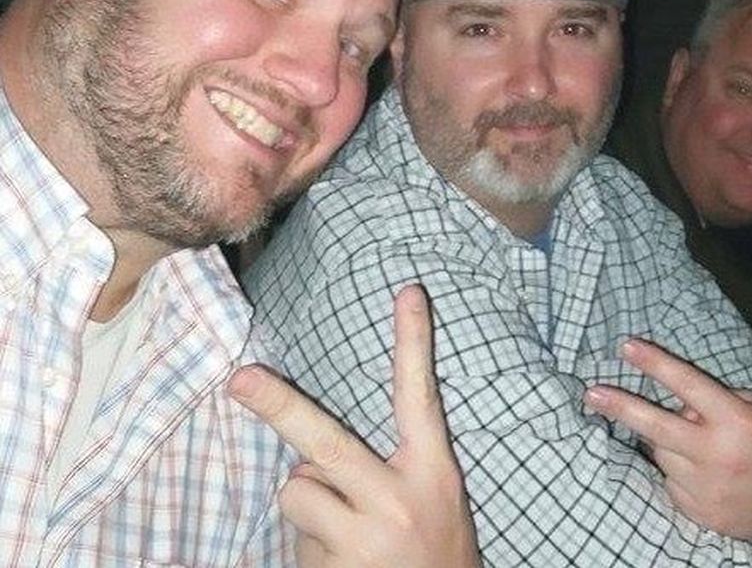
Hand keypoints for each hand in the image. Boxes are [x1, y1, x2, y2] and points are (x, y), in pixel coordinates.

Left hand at [229, 286, 478, 567]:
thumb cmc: (433, 552)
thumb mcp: (431, 501)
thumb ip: (382, 472)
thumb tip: (304, 466)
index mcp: (433, 472)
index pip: (421, 398)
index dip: (415, 343)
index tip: (410, 290)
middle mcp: (401, 499)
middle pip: (326, 443)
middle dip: (278, 406)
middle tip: (239, 380)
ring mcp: (367, 538)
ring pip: (298, 493)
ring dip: (308, 509)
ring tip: (346, 536)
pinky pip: (295, 540)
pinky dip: (310, 549)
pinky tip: (344, 564)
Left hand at [584, 338, 751, 539]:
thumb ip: (713, 402)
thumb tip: (675, 404)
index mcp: (736, 420)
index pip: (687, 384)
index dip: (654, 364)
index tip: (626, 346)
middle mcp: (718, 455)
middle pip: (656, 427)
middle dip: (621, 407)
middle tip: (592, 393)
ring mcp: (708, 489)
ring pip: (662, 456)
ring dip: (667, 444)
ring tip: (696, 444)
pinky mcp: (703, 515)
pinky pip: (672, 485)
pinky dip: (678, 472)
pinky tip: (704, 472)